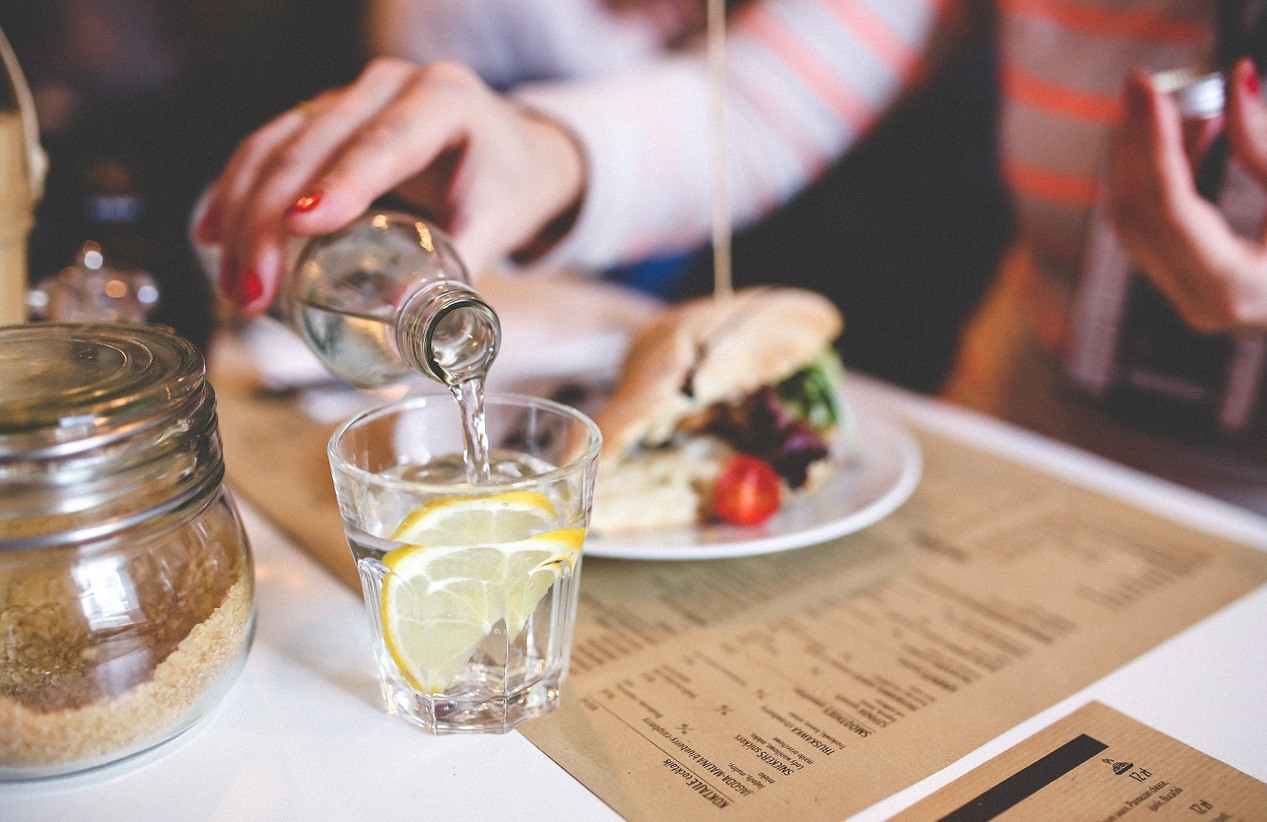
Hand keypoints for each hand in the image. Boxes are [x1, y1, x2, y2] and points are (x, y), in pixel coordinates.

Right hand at [197, 58, 585, 313]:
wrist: (511, 151)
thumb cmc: (508, 184)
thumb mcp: (499, 222)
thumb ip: (463, 271)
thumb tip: (422, 334)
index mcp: (444, 99)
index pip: (385, 141)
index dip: (341, 183)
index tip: (301, 226)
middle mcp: (390, 86)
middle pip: (314, 144)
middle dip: (271, 219)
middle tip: (254, 290)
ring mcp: (350, 97)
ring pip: (278, 144)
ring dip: (243, 214)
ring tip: (236, 286)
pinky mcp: (323, 118)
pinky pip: (268, 147)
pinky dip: (237, 191)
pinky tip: (213, 234)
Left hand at [1108, 58, 1266, 332]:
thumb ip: (1265, 144)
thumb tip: (1239, 77)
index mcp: (1232, 286)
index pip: (1170, 208)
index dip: (1156, 144)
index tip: (1150, 92)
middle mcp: (1199, 300)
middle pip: (1138, 213)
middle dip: (1135, 143)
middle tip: (1139, 85)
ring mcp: (1187, 297)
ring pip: (1136, 220)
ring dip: (1143, 157)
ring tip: (1167, 102)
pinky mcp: (1188, 284)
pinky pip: (1153, 225)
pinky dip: (1160, 177)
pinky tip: (1190, 133)